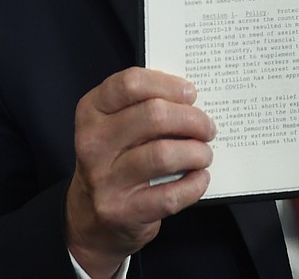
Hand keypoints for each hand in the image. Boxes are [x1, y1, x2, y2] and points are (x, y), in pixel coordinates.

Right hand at [65, 67, 215, 277]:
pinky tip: (199, 178)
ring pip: (164, 154)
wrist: (91, 214)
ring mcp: (105, 179)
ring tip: (204, 154)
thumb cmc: (116, 157)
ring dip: (196, 152)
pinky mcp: (122, 210)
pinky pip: (170, 194)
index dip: (168, 84)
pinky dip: (194, 184)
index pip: (131, 84)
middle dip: (192, 119)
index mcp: (92, 111)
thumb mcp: (117, 123)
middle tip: (207, 128)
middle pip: (154, 116)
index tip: (190, 93)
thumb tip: (191, 99)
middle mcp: (93, 143)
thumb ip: (146, 104)